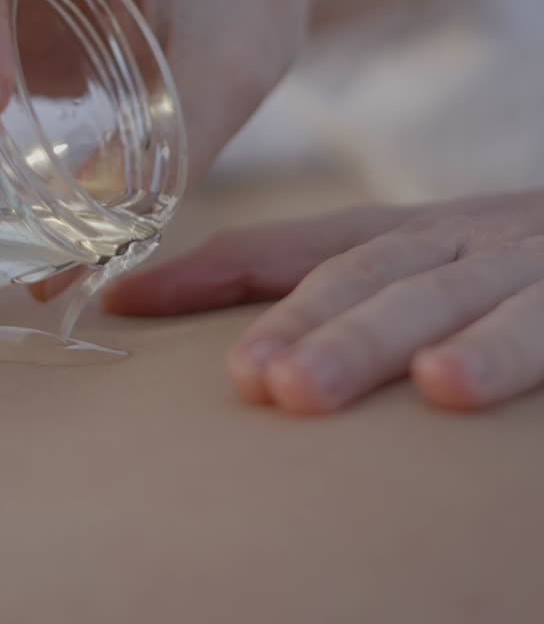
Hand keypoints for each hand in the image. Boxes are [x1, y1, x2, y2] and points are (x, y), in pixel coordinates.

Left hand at [104, 190, 543, 411]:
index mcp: (406, 233)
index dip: (209, 269)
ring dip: (363, 340)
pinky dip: (494, 351)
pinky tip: (447, 389)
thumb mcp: (434, 268)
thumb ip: (352, 292)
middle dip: (292, 322)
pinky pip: (537, 321)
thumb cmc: (520, 265)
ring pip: (431, 296)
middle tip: (238, 379)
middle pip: (359, 274)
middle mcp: (453, 237)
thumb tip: (248, 359)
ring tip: (296, 390)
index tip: (122, 299)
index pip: (292, 245)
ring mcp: (516, 259)